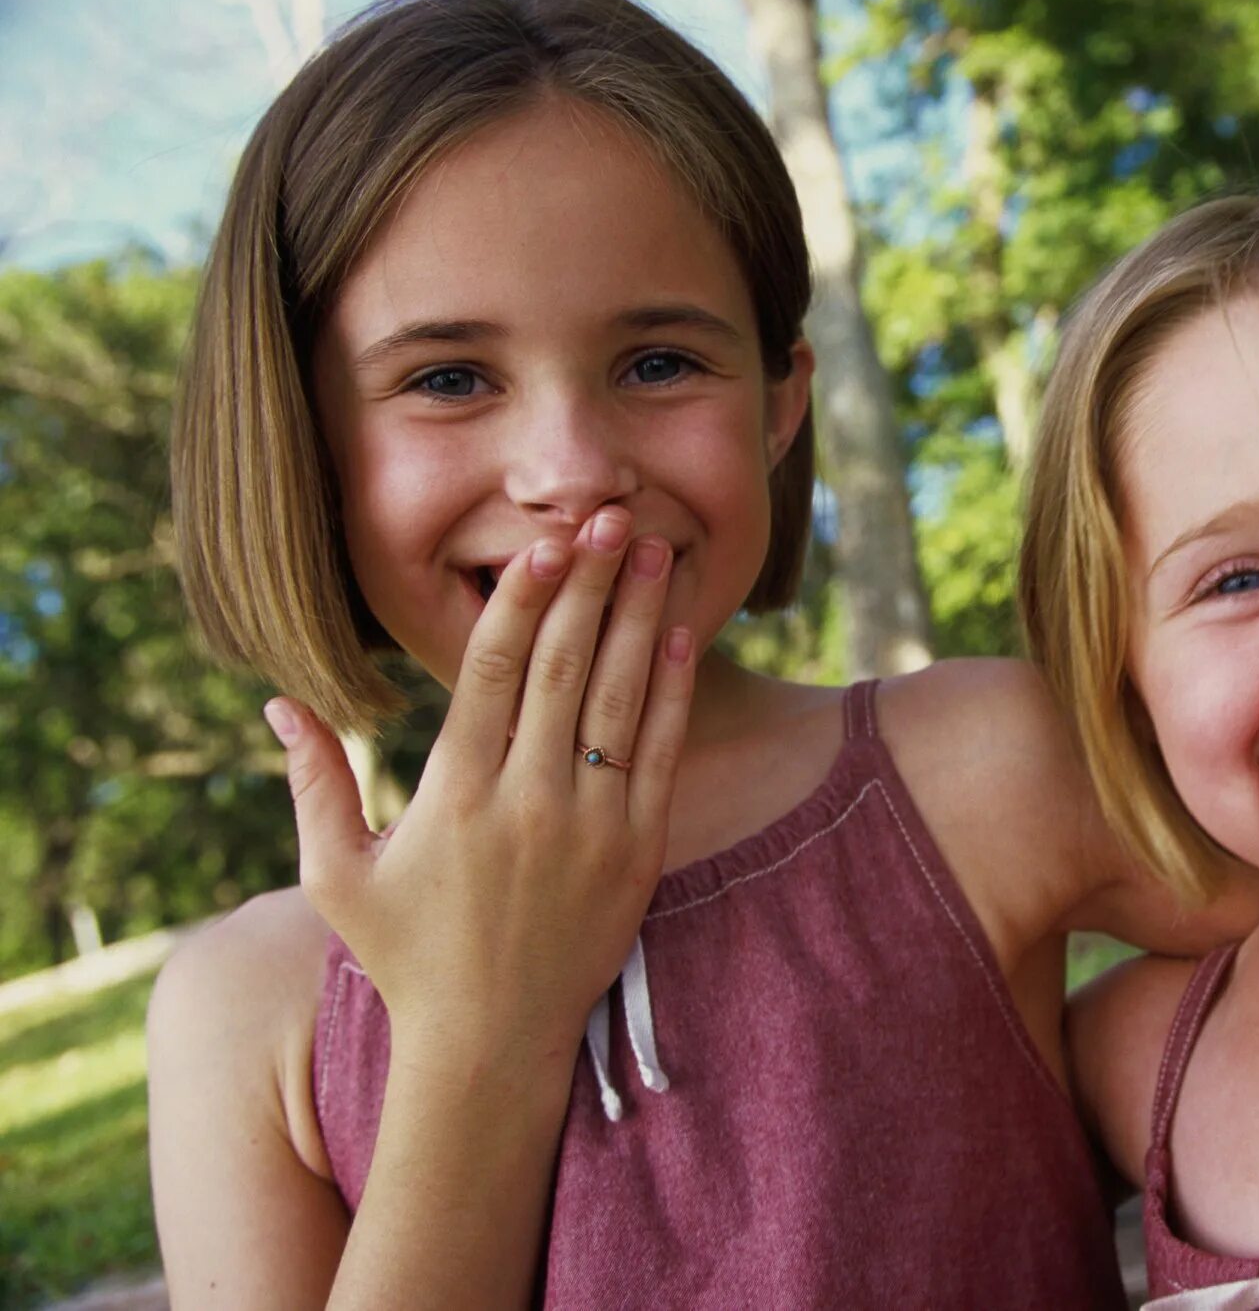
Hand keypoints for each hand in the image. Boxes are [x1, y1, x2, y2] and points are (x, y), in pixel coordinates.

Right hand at [264, 507, 697, 1069]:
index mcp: (453, 794)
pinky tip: (680, 635)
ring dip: (639, 618)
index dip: (523, 601)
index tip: (543, 544)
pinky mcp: (637, 851)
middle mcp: (526, 800)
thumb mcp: (337, 875)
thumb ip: (313, 784)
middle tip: (611, 516)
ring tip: (654, 550)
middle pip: (566, 668)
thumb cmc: (407, 955)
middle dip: (591, 585)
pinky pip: (660, 753)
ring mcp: (588, 825)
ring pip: (619, 699)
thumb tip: (278, 705)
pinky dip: (671, 690)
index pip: (494, 673)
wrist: (490, 1042)